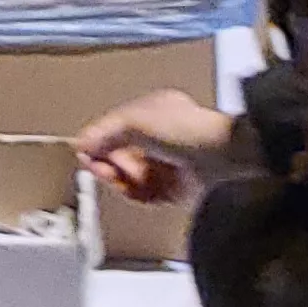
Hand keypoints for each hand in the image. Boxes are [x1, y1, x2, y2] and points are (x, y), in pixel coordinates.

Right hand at [78, 89, 247, 206]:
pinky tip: (136, 192)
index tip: (84, 152)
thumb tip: (81, 143)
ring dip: (122, 181)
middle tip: (102, 170)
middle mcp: (161, 137)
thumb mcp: (136, 121)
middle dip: (108, 164)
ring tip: (123, 181)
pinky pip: (146, 195)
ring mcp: (169, 164)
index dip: (97, 141)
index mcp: (153, 111)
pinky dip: (138, 195)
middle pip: (119, 155)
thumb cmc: (188, 129)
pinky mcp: (175, 189)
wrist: (226, 158)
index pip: (114, 128)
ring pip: (131, 177)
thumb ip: (105, 132)